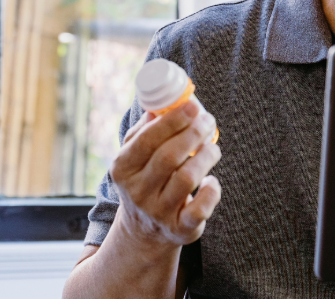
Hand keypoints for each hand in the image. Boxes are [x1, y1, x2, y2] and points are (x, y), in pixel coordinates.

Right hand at [109, 100, 221, 248]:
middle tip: (208, 121)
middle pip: (169, 157)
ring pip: (186, 179)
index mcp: (123, 169)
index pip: (146, 140)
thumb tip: (162, 104)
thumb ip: (144, 130)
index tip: (192, 106)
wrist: (144, 231)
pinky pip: (200, 208)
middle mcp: (137, 192)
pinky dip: (212, 190)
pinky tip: (211, 180)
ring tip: (212, 148)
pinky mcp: (180, 229)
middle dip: (193, 133)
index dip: (172, 121)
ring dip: (205, 157)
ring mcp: (158, 213)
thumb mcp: (134, 157)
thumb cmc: (145, 181)